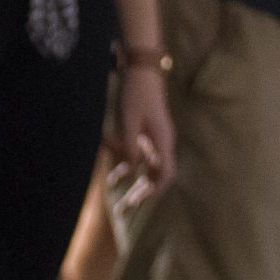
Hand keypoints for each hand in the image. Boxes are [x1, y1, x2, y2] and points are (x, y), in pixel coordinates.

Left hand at [106, 66, 174, 213]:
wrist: (141, 71)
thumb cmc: (136, 95)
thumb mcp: (128, 123)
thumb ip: (130, 148)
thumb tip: (133, 170)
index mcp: (162, 140)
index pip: (166, 174)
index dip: (155, 191)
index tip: (140, 202)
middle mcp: (163, 141)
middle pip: (157, 174)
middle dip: (141, 192)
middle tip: (124, 208)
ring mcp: (156, 136)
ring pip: (148, 166)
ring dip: (133, 180)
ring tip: (114, 191)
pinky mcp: (148, 131)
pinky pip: (141, 155)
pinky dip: (129, 165)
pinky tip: (113, 174)